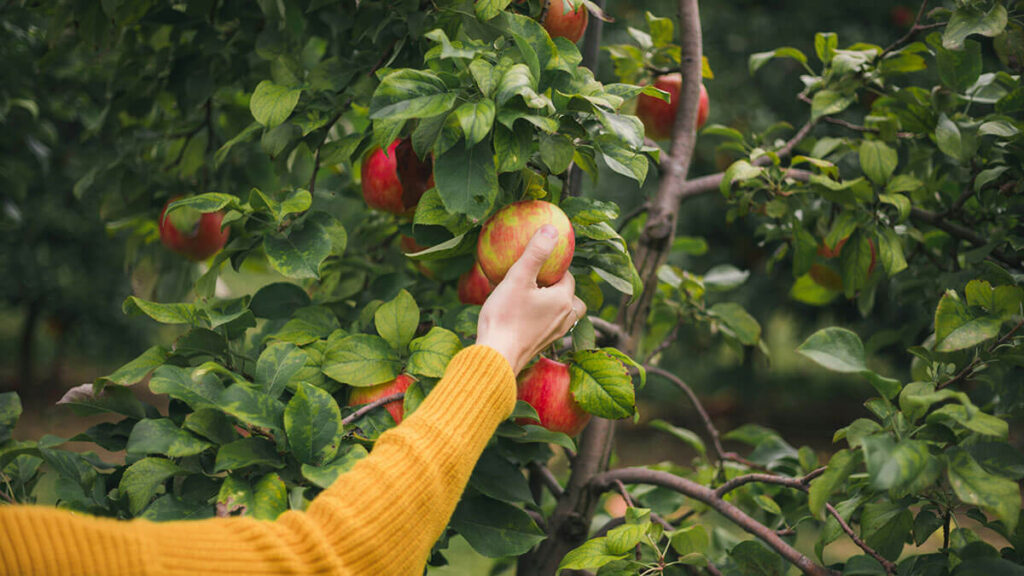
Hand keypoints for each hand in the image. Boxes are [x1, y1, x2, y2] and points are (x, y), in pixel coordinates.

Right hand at [476, 225, 585, 374]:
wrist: (497, 357)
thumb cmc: (506, 317)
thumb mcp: (518, 278)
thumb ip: (536, 253)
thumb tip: (552, 229)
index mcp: (563, 300)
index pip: (567, 276)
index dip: (554, 268)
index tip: (538, 264)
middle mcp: (565, 318)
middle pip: (572, 297)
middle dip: (561, 287)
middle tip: (540, 281)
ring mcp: (555, 334)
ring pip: (565, 314)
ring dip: (556, 304)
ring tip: (537, 298)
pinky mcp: (543, 345)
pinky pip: (552, 327)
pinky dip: (545, 319)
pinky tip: (526, 317)